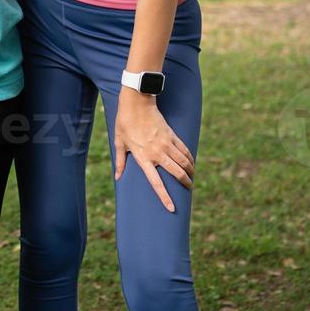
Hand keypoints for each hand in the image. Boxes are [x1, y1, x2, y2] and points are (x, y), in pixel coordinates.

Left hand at [113, 88, 193, 211]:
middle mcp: (157, 153)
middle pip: (176, 173)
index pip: (156, 182)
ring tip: (191, 178)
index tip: (172, 208)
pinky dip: (189, 157)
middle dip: (185, 183)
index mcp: (143, 158)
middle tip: (188, 188)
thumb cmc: (125, 122)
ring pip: (183, 162)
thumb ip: (120, 161)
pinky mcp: (172, 135)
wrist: (137, 103)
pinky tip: (191, 163)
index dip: (165, 197)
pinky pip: (184, 149)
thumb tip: (117, 176)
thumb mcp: (119, 142)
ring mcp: (166, 144)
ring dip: (190, 171)